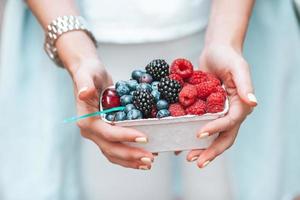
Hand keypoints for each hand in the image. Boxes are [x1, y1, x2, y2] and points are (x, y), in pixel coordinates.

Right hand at [58, 32, 154, 169]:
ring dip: (130, 160)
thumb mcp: (87, 74)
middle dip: (131, 155)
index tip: (144, 137)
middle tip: (150, 158)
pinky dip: (128, 155)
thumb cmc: (88, 72)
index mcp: (86, 120)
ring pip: (113, 153)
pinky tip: (140, 158)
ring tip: (148, 162)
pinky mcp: (104, 132)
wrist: (86, 73)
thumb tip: (85, 93)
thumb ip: (85, 84)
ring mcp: (97, 134)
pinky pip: (115, 148)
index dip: (125, 136)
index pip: (107, 133)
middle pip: (111, 148)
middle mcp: (90, 131)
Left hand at [186, 44, 256, 167]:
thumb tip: (253, 102)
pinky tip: (180, 144)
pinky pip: (201, 126)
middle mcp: (231, 113)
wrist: (216, 50)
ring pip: (213, 137)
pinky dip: (192, 136)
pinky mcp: (208, 111)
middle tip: (196, 161)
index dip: (215, 130)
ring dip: (202, 149)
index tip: (199, 134)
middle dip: (211, 151)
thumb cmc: (228, 56)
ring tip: (188, 157)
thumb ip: (244, 84)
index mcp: (241, 106)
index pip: (229, 123)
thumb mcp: (238, 67)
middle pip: (224, 137)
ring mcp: (219, 113)